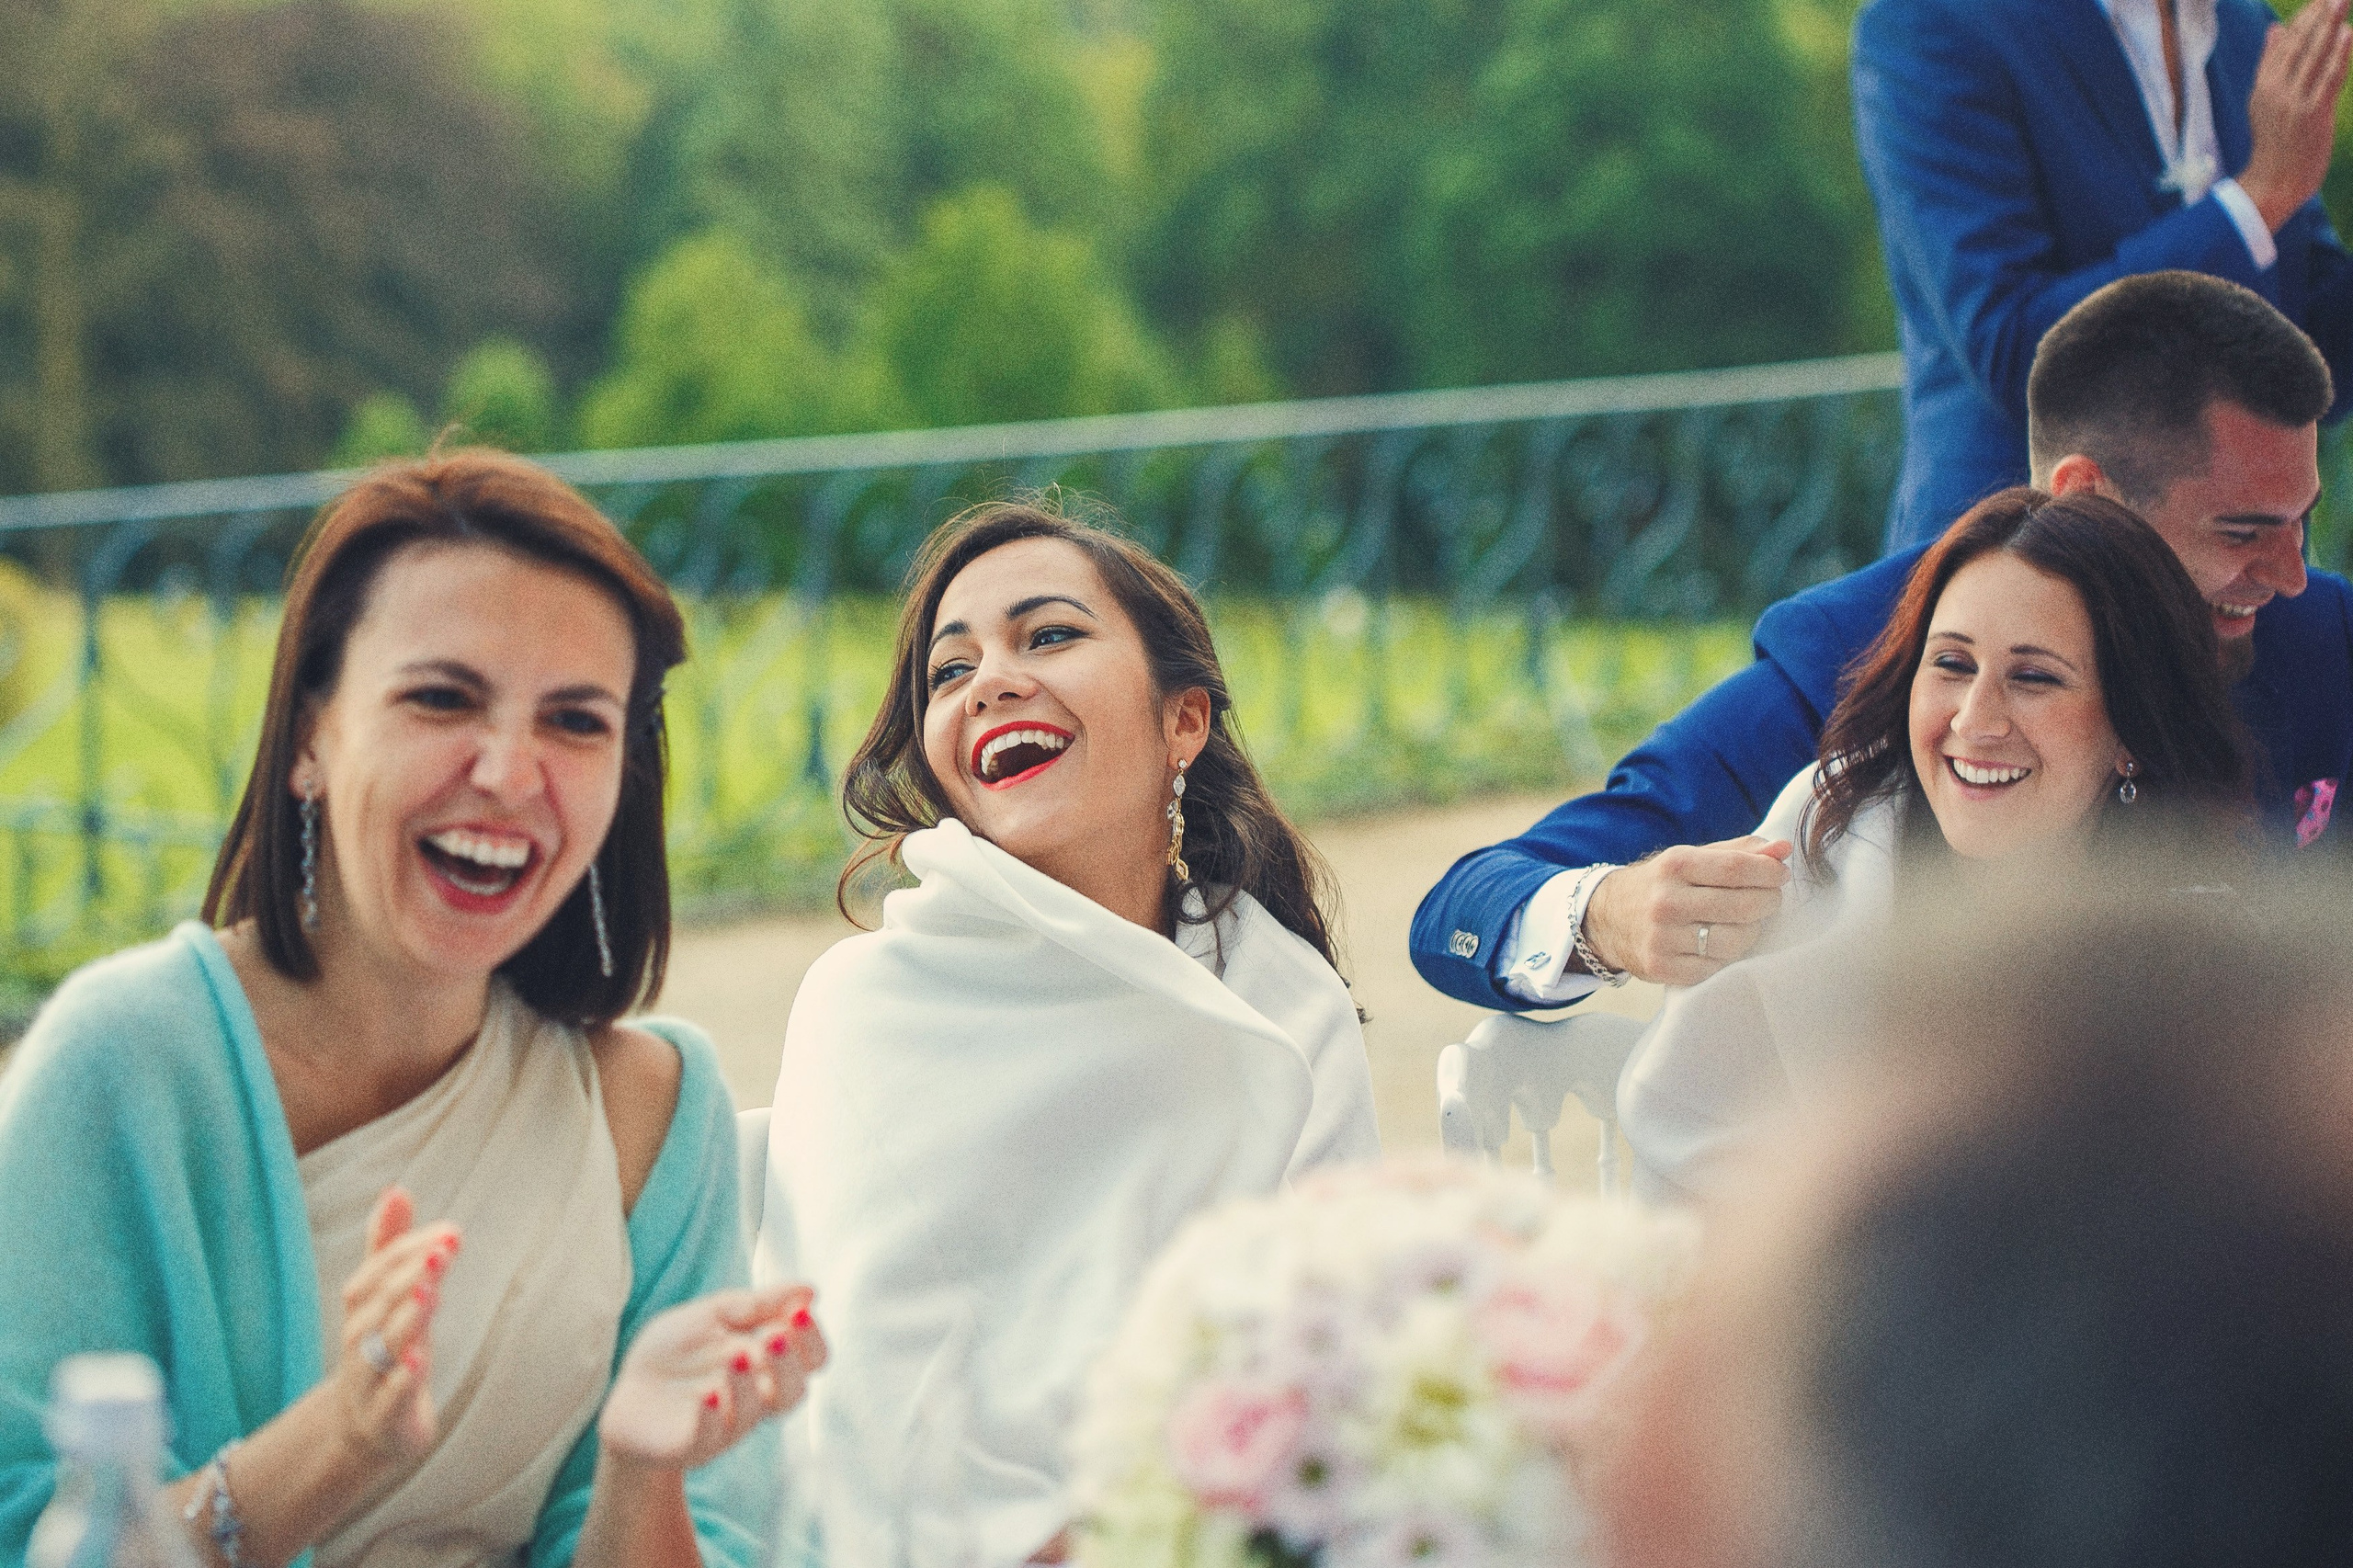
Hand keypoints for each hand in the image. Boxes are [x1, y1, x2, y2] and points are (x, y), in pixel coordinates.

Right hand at [331, 1187, 459, 1467]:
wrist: (365, 1432)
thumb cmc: (386, 1351)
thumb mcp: (390, 1301)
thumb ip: (390, 1247)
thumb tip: (396, 1189)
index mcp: (362, 1311)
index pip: (376, 1273)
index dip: (409, 1251)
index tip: (452, 1231)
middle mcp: (359, 1343)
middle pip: (375, 1306)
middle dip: (407, 1276)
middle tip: (444, 1250)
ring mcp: (366, 1382)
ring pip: (376, 1349)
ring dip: (404, 1319)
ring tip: (431, 1292)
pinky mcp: (381, 1420)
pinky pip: (385, 1399)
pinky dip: (400, 1380)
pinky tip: (421, 1360)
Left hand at [598, 1284, 826, 1471]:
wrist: (628, 1394)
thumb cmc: (676, 1352)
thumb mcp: (712, 1316)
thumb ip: (756, 1305)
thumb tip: (809, 1290)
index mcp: (767, 1364)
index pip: (811, 1359)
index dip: (812, 1338)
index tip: (799, 1312)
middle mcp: (756, 1397)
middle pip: (794, 1390)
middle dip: (789, 1362)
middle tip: (774, 1335)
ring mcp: (726, 1423)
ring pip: (754, 1412)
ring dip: (748, 1383)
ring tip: (736, 1354)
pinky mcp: (692, 1444)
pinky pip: (709, 1436)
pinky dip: (710, 1414)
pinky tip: (706, 1393)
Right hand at [1582, 837, 1792, 985]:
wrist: (1607, 919)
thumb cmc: (1662, 885)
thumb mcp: (1691, 859)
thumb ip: (1739, 852)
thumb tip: (1784, 849)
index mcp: (1674, 865)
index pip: (1736, 867)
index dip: (1768, 872)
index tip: (1780, 875)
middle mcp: (1665, 901)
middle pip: (1741, 905)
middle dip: (1769, 901)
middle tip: (1772, 899)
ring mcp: (1661, 938)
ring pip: (1733, 941)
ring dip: (1752, 932)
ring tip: (1747, 922)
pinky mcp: (1661, 968)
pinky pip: (1715, 966)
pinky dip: (1727, 957)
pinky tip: (1722, 944)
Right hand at [2242, 0, 2351, 229]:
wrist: (2275, 182)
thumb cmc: (2274, 143)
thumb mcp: (2263, 102)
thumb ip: (2270, 64)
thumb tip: (2275, 29)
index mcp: (2262, 87)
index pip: (2284, 44)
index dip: (2303, 19)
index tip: (2319, 0)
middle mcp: (2276, 91)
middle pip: (2300, 45)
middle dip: (2319, 16)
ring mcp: (2294, 102)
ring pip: (2315, 57)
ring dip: (2330, 27)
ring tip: (2341, 2)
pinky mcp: (2313, 114)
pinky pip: (2329, 78)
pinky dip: (2338, 55)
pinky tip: (2346, 35)